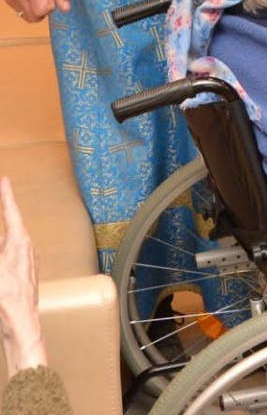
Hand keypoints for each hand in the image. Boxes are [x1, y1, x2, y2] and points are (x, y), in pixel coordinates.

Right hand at [0, 176, 46, 374]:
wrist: (22, 323)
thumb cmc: (10, 297)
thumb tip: (0, 234)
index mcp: (20, 242)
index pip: (11, 212)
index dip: (7, 195)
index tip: (5, 180)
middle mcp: (26, 248)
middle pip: (10, 226)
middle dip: (3, 214)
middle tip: (1, 197)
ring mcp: (26, 262)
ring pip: (9, 242)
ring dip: (3, 236)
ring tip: (2, 221)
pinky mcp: (21, 274)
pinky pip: (8, 256)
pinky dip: (3, 251)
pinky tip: (3, 256)